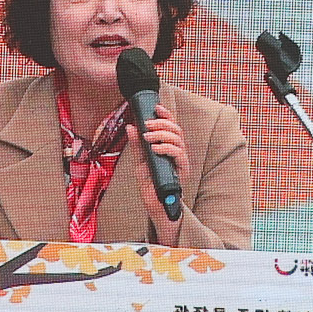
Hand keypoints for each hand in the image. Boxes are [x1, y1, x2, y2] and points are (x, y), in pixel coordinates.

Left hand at [127, 105, 190, 230]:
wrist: (155, 203)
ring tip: (147, 136)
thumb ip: (137, 145)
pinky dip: (167, 148)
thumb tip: (131, 127)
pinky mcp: (182, 170)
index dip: (166, 115)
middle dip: (162, 123)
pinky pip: (179, 155)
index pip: (172, 126)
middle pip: (177, 130)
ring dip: (162, 134)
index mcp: (170, 147)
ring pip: (178, 140)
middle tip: (146, 124)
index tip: (156, 107)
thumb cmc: (150, 184)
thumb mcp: (140, 160)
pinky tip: (155, 148)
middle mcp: (178, 152)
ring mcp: (181, 161)